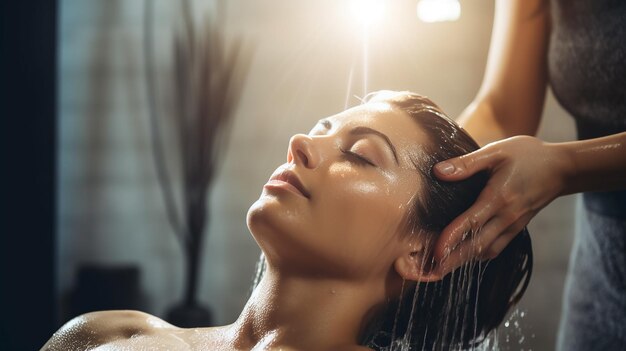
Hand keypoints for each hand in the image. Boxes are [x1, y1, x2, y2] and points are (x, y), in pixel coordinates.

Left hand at [431, 135, 569, 275]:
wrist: (562, 168)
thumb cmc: (528, 155)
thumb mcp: (496, 152)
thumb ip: (467, 163)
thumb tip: (439, 171)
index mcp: (499, 198)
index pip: (472, 223)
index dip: (452, 239)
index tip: (435, 253)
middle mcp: (507, 217)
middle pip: (476, 246)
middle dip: (452, 262)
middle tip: (430, 273)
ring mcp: (513, 226)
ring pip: (485, 251)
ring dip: (463, 262)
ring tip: (439, 270)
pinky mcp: (516, 228)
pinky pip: (495, 248)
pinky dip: (477, 256)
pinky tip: (462, 258)